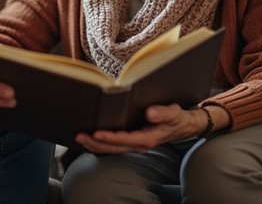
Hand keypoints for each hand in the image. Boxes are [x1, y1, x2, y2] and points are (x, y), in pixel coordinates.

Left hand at [74, 104, 208, 153]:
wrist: (182, 126)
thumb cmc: (176, 119)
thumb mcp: (174, 113)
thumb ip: (163, 113)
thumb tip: (149, 112)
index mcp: (148, 138)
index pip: (125, 139)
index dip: (110, 137)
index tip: (96, 132)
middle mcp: (139, 143)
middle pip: (113, 147)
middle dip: (95, 142)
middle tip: (79, 136)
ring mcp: (134, 143)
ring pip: (111, 147)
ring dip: (94, 143)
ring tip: (79, 137)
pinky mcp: (131, 140)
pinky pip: (114, 144)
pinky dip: (101, 142)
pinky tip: (90, 137)